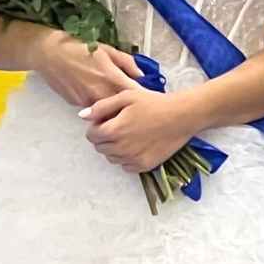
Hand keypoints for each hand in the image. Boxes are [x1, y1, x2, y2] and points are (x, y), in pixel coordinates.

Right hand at [32, 32, 142, 107]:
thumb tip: (142, 76)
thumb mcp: (107, 49)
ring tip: (114, 99)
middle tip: (133, 102)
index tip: (147, 96)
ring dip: (113, 108)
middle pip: (123, 108)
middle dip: (129, 106)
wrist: (49, 53)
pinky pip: (93, 108)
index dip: (144, 96)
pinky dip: (98, 105)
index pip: (136, 94)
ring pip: (107, 110)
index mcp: (111, 77)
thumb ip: (127, 63)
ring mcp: (88, 101)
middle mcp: (101, 93)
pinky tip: (95, 94)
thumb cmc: (78, 47)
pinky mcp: (77, 104)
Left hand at [81, 87, 199, 173]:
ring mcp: (133, 159)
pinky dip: (127, 157)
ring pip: (111, 158)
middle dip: (104, 137)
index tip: (107, 120)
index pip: (91, 135)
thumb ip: (101, 107)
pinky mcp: (144, 166)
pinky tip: (137, 144)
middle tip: (119, 125)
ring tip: (129, 134)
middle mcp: (121, 148)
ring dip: (114, 148)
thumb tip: (82, 116)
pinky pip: (125, 166)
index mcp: (114, 130)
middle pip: (100, 147)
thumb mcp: (126, 97)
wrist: (182, 116)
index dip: (96, 126)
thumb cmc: (154, 103)